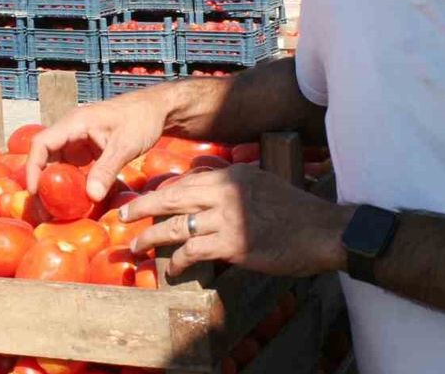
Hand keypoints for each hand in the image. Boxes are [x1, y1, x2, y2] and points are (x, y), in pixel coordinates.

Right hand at [26, 90, 170, 200]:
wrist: (157, 109)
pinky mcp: (87, 148)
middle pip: (45, 155)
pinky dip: (69, 181)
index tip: (35, 190)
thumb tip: (92, 196)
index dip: (33, 167)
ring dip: (54, 183)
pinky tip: (71, 199)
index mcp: (74, 123)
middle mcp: (71, 130)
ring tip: (53, 208)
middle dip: (41, 181)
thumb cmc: (141, 120)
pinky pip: (72, 166)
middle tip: (42, 208)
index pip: (42, 143)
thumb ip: (107, 169)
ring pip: (57, 162)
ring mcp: (78, 139)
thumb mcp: (125, 146)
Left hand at [120, 165, 352, 277]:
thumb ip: (232, 180)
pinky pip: (193, 252)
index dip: (160, 193)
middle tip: (123, 215)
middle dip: (143, 208)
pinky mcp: (233, 245)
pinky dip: (177, 261)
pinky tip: (171, 268)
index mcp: (230, 175)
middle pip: (171, 198)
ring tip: (137, 247)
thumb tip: (206, 176)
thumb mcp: (260, 182)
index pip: (184, 182)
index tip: (144, 201)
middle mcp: (224, 193)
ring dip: (152, 238)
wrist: (321, 230)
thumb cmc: (294, 209)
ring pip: (176, 227)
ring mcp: (227, 219)